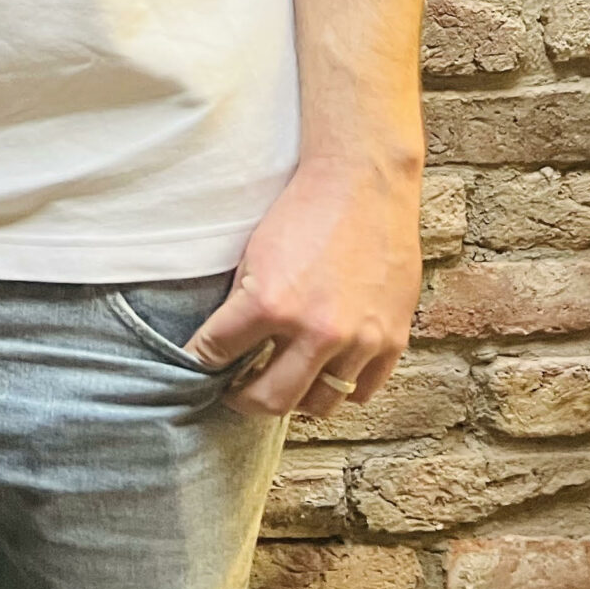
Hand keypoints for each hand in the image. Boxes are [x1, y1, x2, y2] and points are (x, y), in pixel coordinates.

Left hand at [186, 155, 421, 417]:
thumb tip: (223, 346)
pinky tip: (324, 373)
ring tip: (281, 383)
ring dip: (295, 398)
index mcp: (269, 304)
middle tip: (234, 391)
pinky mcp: (391, 341)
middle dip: (243, 399)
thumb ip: (242, 306)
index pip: (216, 354)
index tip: (197, 367)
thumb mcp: (252, 254)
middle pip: (269, 401)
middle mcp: (315, 331)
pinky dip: (340, 389)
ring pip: (319, 404)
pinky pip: (362, 392)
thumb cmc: (303, 211)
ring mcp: (358, 341)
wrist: (362, 184)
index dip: (200, 361)